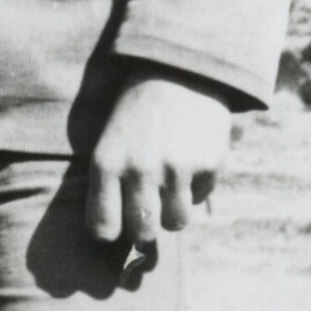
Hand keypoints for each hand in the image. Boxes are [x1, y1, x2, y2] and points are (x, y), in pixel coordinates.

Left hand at [84, 68, 233, 250]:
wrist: (178, 70)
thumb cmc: (136, 115)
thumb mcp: (110, 142)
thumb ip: (111, 184)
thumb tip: (120, 240)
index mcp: (106, 164)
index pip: (102, 227)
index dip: (110, 233)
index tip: (116, 224)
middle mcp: (139, 169)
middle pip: (142, 233)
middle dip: (145, 229)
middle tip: (148, 212)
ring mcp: (176, 168)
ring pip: (176, 223)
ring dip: (174, 212)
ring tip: (170, 188)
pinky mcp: (209, 163)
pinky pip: (201, 198)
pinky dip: (197, 188)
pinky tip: (190, 161)